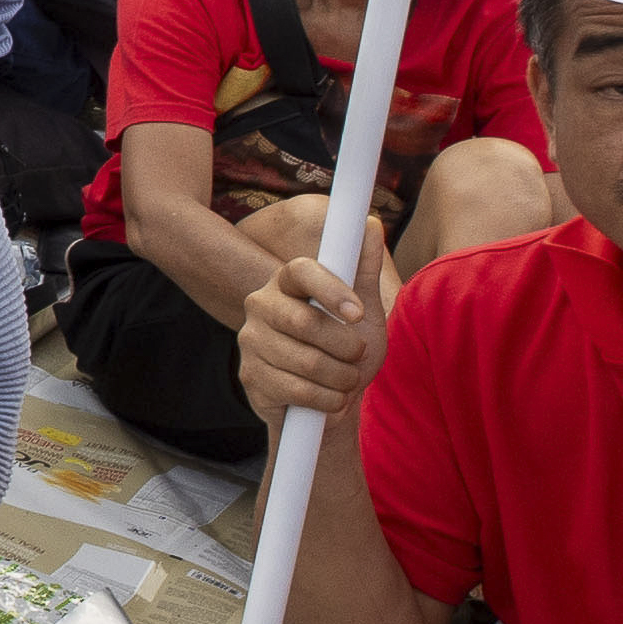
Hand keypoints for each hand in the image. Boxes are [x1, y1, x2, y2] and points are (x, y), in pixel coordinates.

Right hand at [232, 247, 385, 426]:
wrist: (330, 401)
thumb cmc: (346, 349)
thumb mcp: (363, 310)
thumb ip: (363, 268)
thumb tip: (371, 222)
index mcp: (286, 282)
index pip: (302, 271)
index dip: (332, 290)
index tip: (358, 314)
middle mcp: (260, 306)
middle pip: (305, 322)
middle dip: (345, 345)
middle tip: (359, 354)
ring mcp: (251, 343)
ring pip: (305, 361)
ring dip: (341, 378)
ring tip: (347, 379)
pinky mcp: (251, 378)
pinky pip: (297, 390)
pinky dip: (327, 399)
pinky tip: (331, 398)